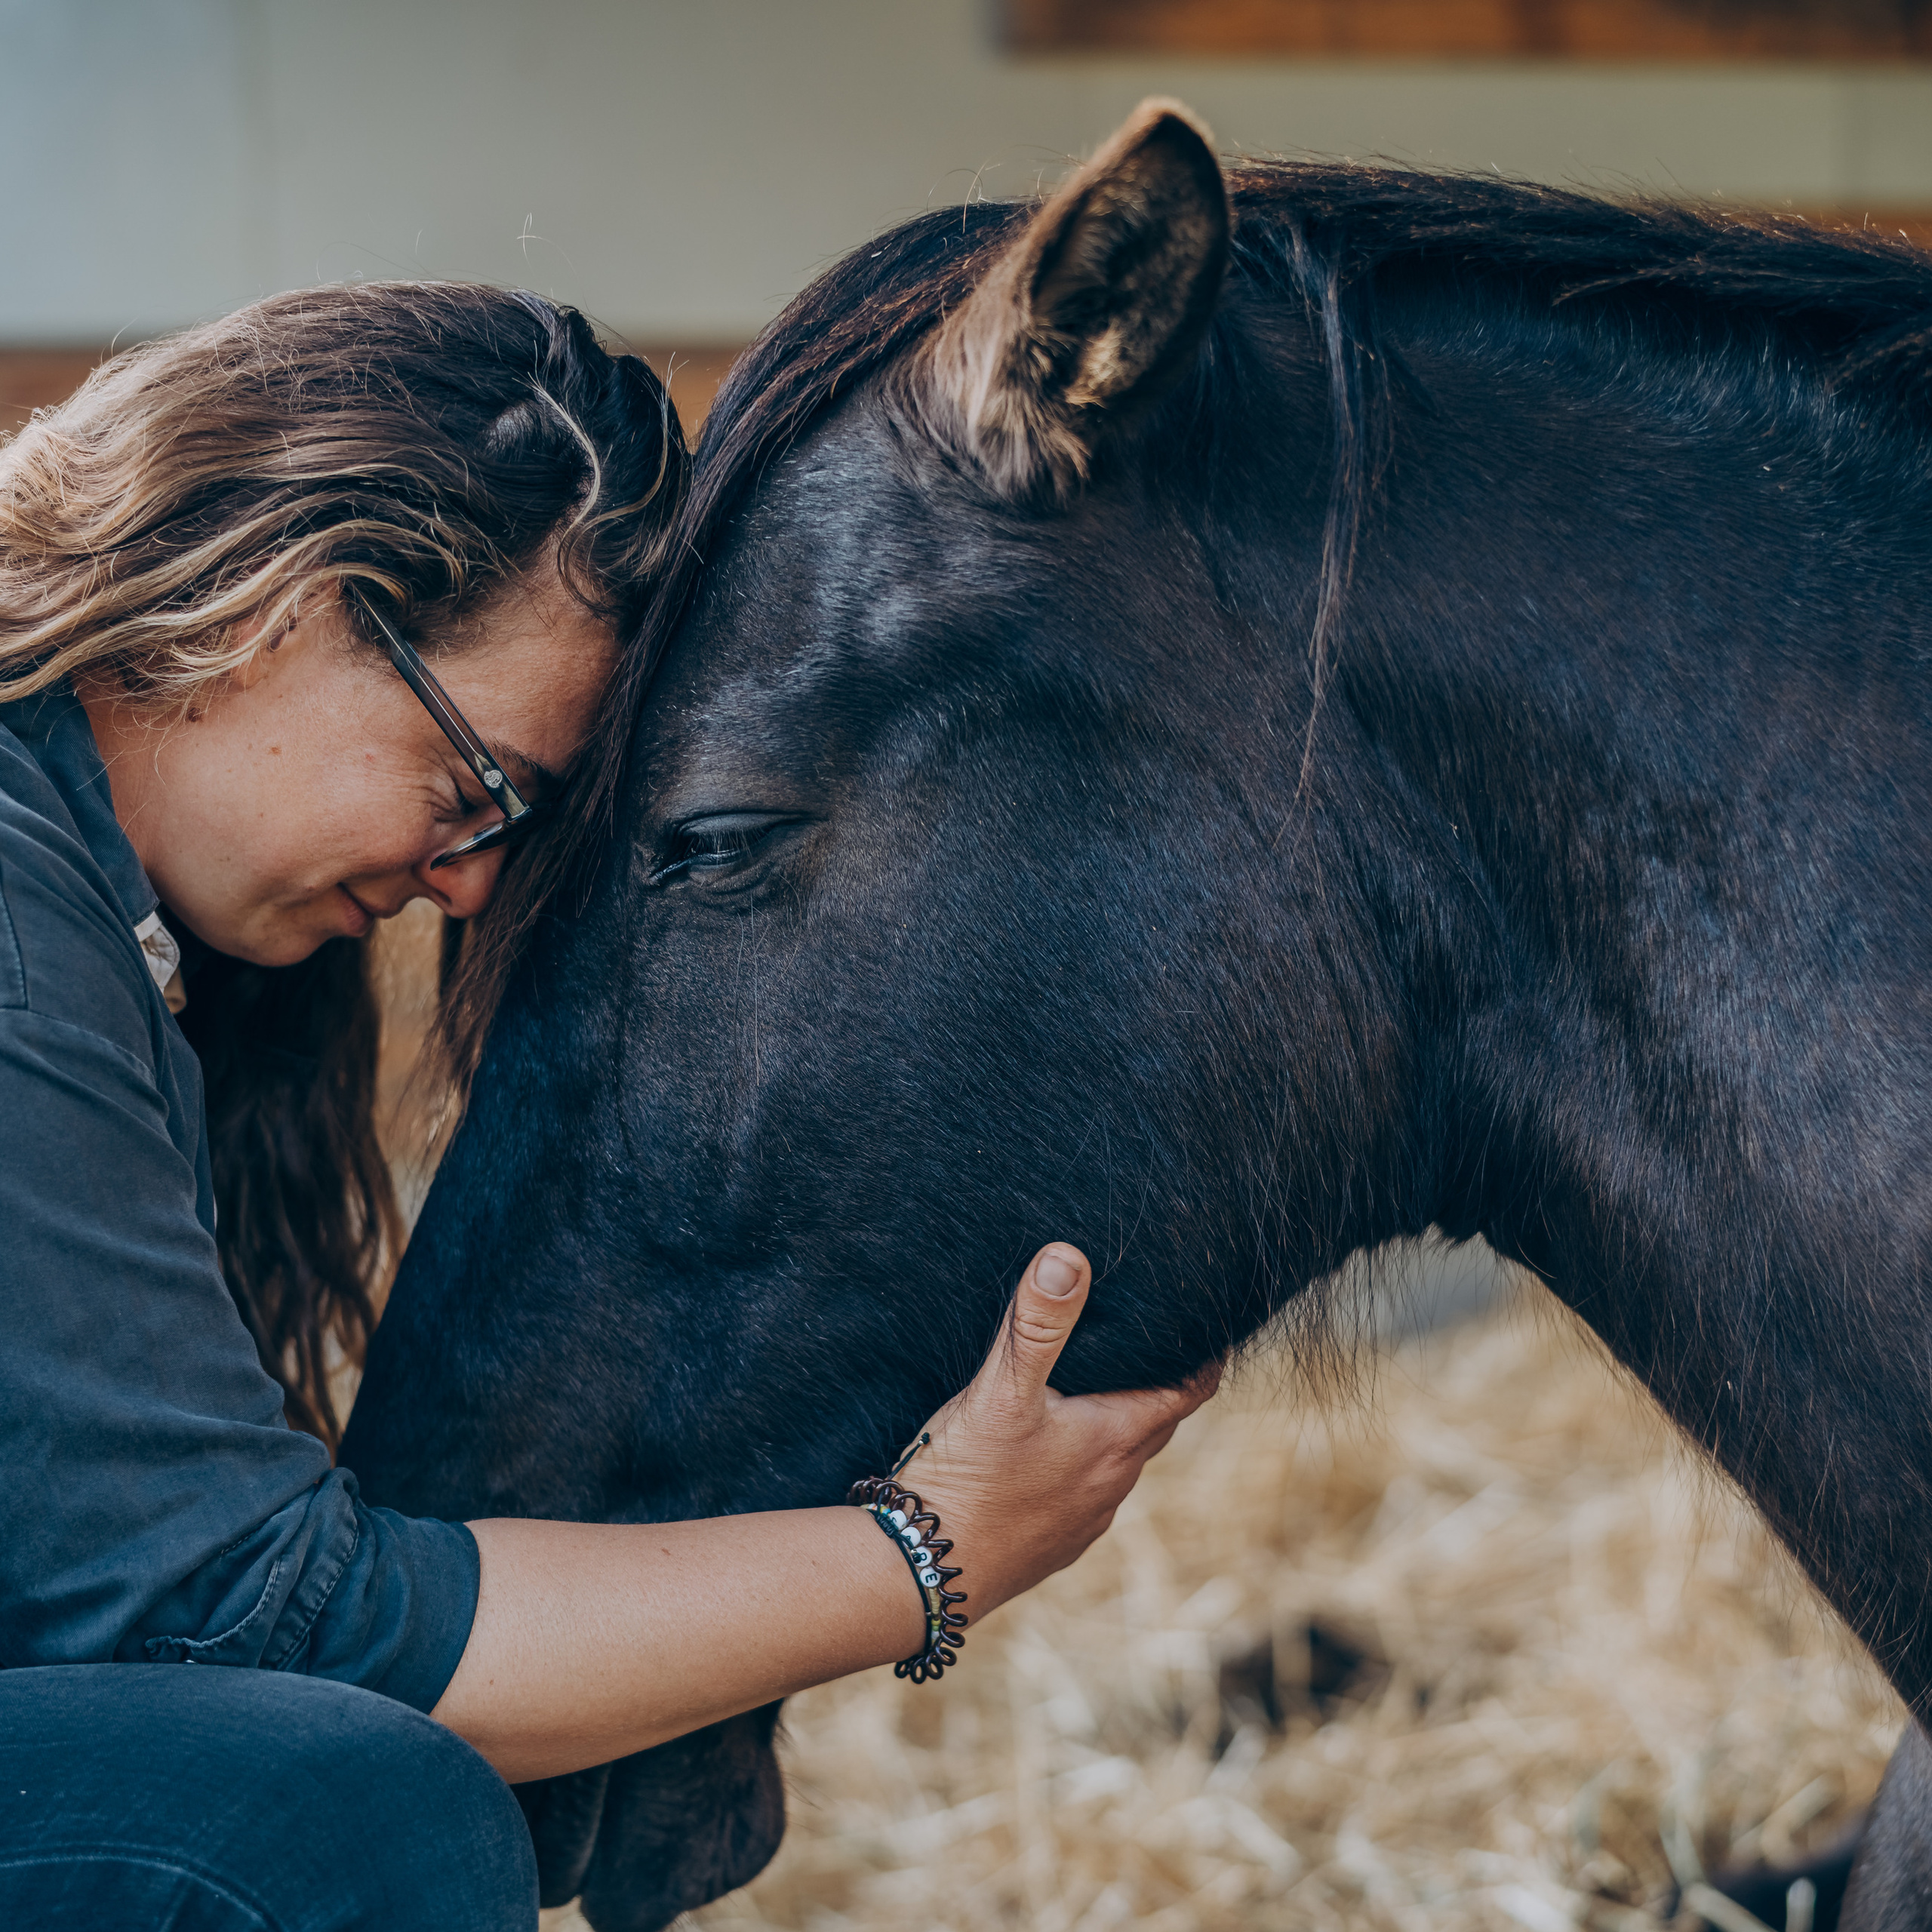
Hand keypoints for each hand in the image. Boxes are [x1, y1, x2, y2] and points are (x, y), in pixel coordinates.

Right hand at [904, 1243, 1220, 1626]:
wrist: (922, 1575)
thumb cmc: (966, 1480)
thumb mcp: (1000, 1390)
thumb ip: (1036, 1324)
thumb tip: (1069, 1258)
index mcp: (1115, 1439)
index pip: (1189, 1390)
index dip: (1203, 1354)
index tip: (1205, 1322)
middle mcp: (1112, 1483)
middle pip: (1156, 1421)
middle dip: (1157, 1380)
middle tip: (1144, 1338)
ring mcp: (1084, 1520)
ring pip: (1119, 1459)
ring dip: (1115, 1423)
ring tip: (1091, 1386)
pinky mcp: (1052, 1543)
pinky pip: (1083, 1492)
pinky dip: (1080, 1462)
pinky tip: (1042, 1450)